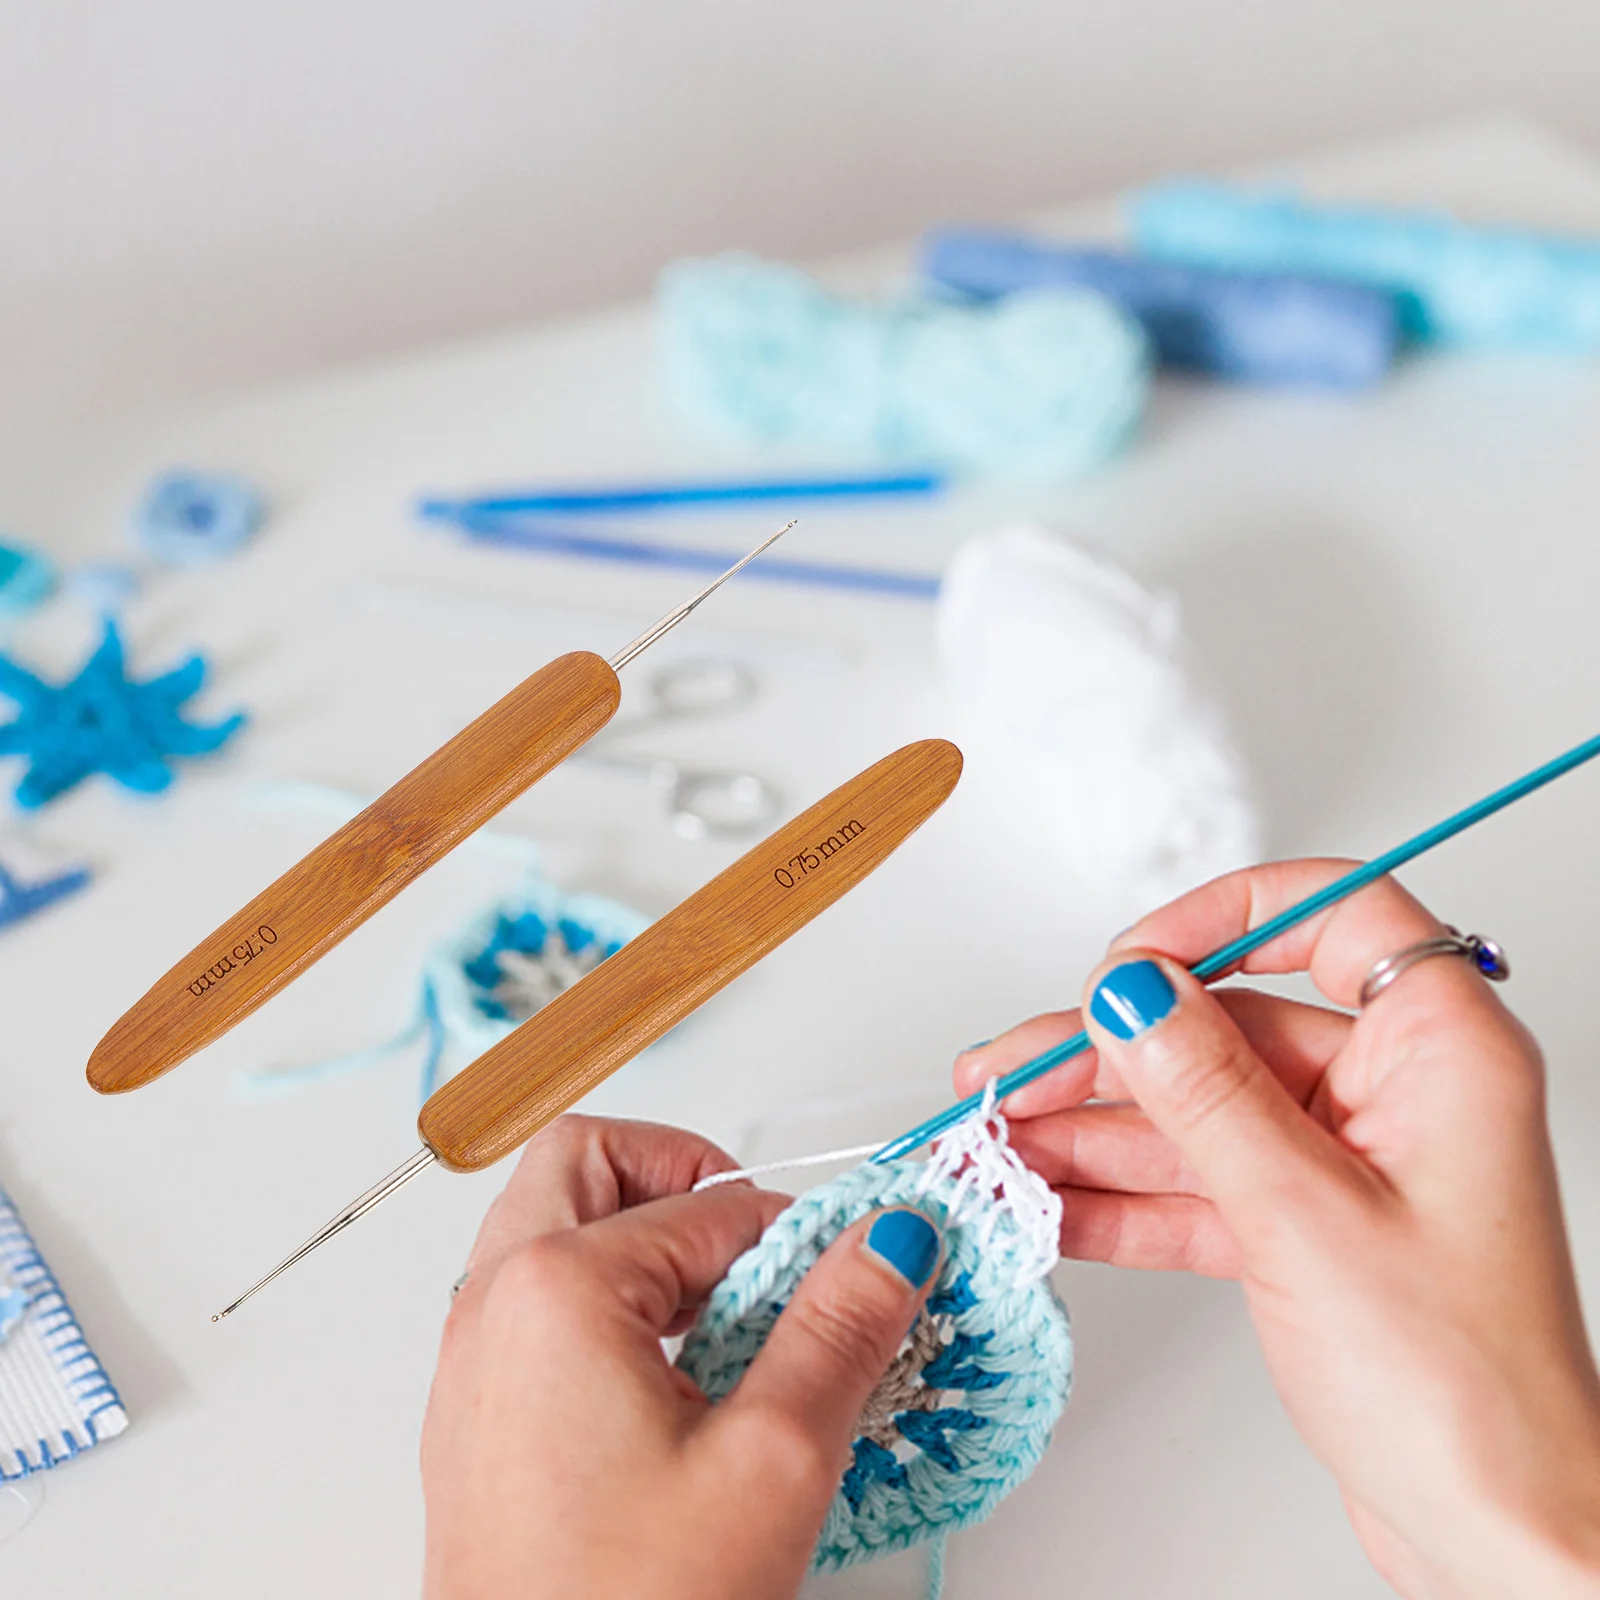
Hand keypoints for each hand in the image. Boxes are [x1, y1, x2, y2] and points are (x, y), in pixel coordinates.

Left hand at [421, 1115, 942, 1599]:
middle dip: (685, 1180)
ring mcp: (473, 1361)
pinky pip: (540, 1302)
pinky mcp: (479, 1416)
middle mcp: (493, 1305)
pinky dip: (611, 1301)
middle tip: (760, 1249)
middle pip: (591, 1163)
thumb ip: (840, 1328)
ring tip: (732, 1320)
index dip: (797, 1234)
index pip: (707, 1204)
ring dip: (646, 1239)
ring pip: (558, 1227)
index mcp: (556, 1288)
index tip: (858, 1272)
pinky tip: (680, 1380)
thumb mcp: (772, 1461)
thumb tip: (887, 1241)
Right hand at [955, 861, 1599, 1597]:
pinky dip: (1123, 1196)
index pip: (1332, 917)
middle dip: (1111, 1053)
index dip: (1221, 918)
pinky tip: (1051, 1199)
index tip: (1132, 959)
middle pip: (1230, 1025)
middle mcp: (1395, 1093)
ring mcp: (1346, 1163)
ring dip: (1094, 1129)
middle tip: (1017, 1071)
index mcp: (1440, 1050)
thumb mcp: (1306, 1216)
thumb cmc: (1467, 1396)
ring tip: (1002, 1137)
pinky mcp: (1308, 1230)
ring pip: (1198, 1108)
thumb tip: (1132, 993)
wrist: (1497, 1541)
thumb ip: (1205, 1091)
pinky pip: (1198, 1184)